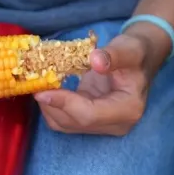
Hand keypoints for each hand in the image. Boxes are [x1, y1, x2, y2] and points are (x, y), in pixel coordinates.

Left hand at [34, 24, 170, 135]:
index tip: (42, 91)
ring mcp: (102, 125)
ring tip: (39, 84)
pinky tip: (47, 89)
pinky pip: (65, 119)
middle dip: (51, 105)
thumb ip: (113, 55)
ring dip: (48, 107)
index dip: (64, 104)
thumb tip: (95, 61)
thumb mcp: (128, 49)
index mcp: (128, 109)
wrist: (139, 59)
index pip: (89, 115)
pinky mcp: (90, 121)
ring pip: (65, 125)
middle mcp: (115, 124)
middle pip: (75, 123)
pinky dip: (52, 107)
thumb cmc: (135, 52)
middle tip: (34, 83)